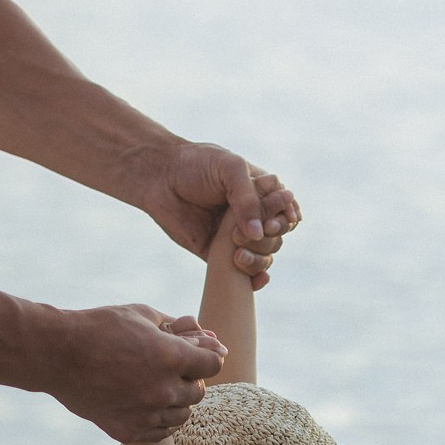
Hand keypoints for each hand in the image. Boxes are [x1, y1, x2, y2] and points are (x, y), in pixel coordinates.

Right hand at [39, 305, 224, 441]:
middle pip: (199, 391)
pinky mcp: (127, 431)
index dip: (207, 355)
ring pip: (182, 415)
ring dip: (177, 401)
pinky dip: (160, 420)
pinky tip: (147, 405)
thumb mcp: (142, 315)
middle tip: (172, 368)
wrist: (56, 354)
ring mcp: (145, 414)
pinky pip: (160, 433)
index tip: (195, 352)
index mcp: (170, 357)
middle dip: (190, 377)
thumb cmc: (100, 328)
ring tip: (157, 386)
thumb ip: (179, 328)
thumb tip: (208, 337)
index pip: (213, 363)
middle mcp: (162, 390)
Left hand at [138, 142, 299, 287]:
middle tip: (244, 234)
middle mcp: (252, 215)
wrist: (159, 177)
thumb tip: (259, 234)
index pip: (285, 211)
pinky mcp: (218, 254)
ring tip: (238, 254)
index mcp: (261, 192)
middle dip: (268, 239)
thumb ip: (248, 198)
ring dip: (259, 259)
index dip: (284, 219)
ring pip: (264, 255)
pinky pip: (242, 271)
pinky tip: (256, 280)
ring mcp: (236, 235)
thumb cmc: (196, 164)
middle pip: (277, 236)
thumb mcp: (229, 169)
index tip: (272, 221)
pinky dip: (255, 278)